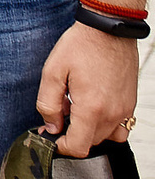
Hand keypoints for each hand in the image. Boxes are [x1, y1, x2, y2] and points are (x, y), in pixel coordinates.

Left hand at [38, 21, 139, 156]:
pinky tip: (92, 108)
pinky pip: (120, 127)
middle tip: (58, 116)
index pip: (78, 146)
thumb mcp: (52, 72)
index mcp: (91, 108)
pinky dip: (106, 126)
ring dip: (89, 131)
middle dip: (71, 135)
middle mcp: (112, 113)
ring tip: (76, 110)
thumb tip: (51, 126)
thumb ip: (48, 104)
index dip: (60, 146)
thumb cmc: (81, 46)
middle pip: (90, 143)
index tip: (50, 135)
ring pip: (106, 137)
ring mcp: (125, 110)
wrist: (108, 31)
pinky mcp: (130, 104)